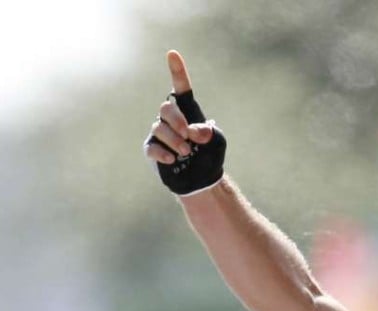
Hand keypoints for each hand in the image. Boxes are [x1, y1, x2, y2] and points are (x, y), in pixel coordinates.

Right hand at [144, 51, 226, 194]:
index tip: (173, 54)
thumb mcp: (216, 141)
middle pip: (166, 108)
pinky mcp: (152, 149)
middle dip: (177, 121)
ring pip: (159, 128)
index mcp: (188, 111)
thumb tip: (193, 132)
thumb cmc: (210, 156)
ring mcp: (160, 133)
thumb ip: (208, 132)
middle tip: (188, 136)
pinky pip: (152, 146)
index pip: (181, 88)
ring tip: (186, 152)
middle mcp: (172, 118)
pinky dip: (162, 152)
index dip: (177, 71)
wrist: (202, 179)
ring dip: (174, 140)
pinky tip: (172, 159)